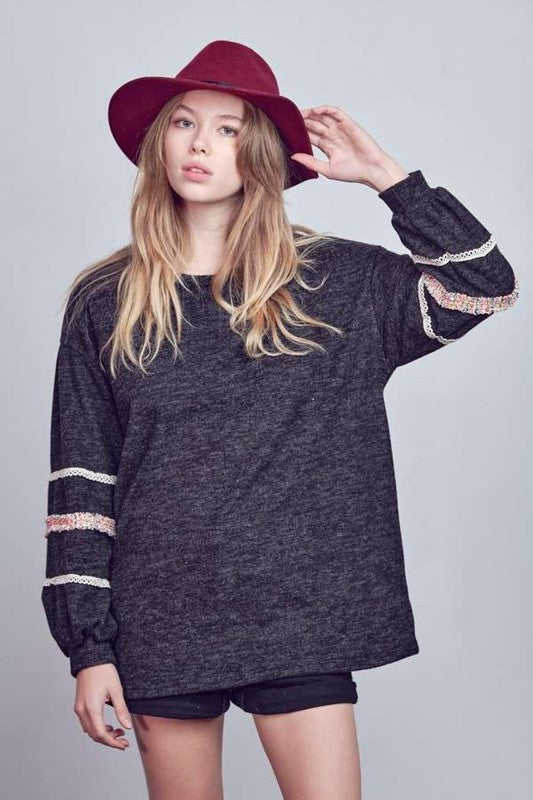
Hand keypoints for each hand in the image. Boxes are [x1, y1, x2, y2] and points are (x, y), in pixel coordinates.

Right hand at [74, 663, 131, 749]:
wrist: (91, 658)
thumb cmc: (104, 671)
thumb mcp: (116, 690)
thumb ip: (121, 710)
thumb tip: (127, 727)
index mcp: (91, 708)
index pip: (101, 734)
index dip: (113, 742)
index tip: (124, 745)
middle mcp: (82, 710)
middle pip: (94, 735)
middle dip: (109, 740)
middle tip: (124, 740)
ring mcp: (78, 708)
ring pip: (89, 730)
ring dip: (103, 734)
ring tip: (118, 731)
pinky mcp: (79, 704)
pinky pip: (86, 723)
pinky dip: (97, 727)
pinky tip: (108, 725)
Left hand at [291, 105, 408, 191]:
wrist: (370, 170)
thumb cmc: (352, 172)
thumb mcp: (326, 169)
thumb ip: (310, 161)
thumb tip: (293, 156)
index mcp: (327, 146)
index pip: (311, 136)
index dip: (300, 132)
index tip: (287, 131)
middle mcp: (333, 136)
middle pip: (315, 124)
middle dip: (303, 121)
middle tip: (290, 119)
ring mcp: (340, 129)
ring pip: (323, 117)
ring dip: (311, 113)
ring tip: (300, 113)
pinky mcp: (348, 123)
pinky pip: (335, 112)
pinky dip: (325, 109)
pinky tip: (315, 111)